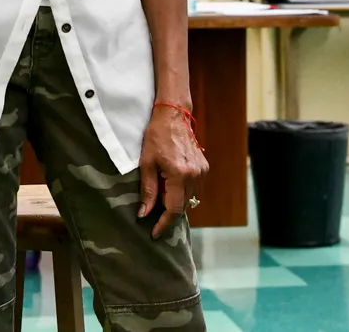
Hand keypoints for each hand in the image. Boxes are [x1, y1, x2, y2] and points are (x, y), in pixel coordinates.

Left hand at [137, 102, 208, 238]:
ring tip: (161, 188)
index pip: (174, 209)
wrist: (173, 116)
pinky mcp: (204, 167)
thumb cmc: (156, 137)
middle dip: (167, 211)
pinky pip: (193, 188)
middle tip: (153, 209)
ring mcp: (202, 171)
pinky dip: (182, 190)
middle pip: (182, 206)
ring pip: (189, 198)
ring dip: (175, 199)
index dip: (164, 223)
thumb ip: (147, 190)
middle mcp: (194, 175)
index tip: (154, 233)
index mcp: (179, 174)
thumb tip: (144, 213)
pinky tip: (171, 180)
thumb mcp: (147, 163)